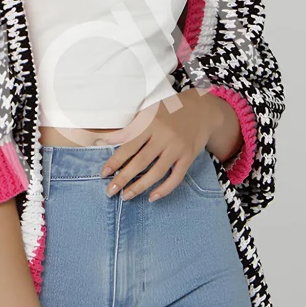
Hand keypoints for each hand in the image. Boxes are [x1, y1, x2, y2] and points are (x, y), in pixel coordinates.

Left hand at [96, 89, 220, 202]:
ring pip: (157, 172)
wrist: (202, 109)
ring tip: (126, 196)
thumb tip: (104, 140)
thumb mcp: (148, 113)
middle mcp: (164, 136)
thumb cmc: (170, 110)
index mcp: (151, 123)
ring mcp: (178, 148)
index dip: (115, 161)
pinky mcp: (188, 157)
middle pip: (141, 162)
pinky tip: (152, 197)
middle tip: (110, 191)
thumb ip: (129, 128)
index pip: (129, 145)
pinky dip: (164, 189)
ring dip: (140, 187)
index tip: (104, 173)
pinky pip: (176, 177)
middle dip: (123, 178)